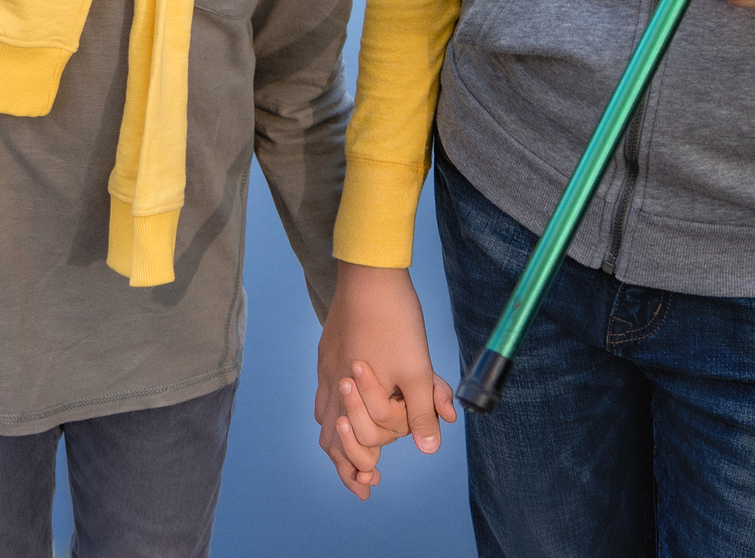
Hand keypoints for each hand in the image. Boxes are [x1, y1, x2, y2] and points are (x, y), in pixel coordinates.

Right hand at [315, 262, 456, 499]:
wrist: (370, 272)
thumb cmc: (395, 320)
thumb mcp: (417, 368)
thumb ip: (423, 409)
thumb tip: (431, 448)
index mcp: (349, 393)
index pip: (348, 443)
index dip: (359, 467)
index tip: (372, 483)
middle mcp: (330, 383)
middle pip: (329, 435)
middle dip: (345, 461)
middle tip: (364, 479)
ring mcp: (327, 365)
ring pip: (324, 413)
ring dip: (340, 436)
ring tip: (355, 449)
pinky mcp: (329, 349)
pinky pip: (324, 390)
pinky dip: (336, 408)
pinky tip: (348, 406)